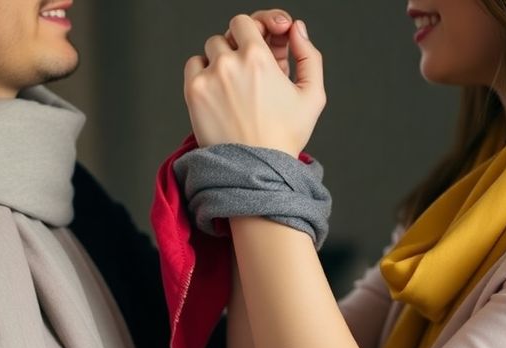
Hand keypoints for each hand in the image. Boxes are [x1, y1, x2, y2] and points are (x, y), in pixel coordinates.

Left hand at [184, 15, 325, 156]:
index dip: (254, 29)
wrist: (256, 168)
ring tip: (236, 84)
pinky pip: (193, 65)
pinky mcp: (194, 92)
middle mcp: (231, 63)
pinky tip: (220, 91)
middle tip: (249, 69)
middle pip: (227, 35)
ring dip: (221, 59)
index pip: (245, 21)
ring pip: (209, 49)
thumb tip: (296, 28)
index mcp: (259, 58)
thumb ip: (309, 55)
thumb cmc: (285, 136)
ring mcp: (209, 77)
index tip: (259, 42)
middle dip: (239, 47)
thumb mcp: (313, 95)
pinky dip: (204, 72)